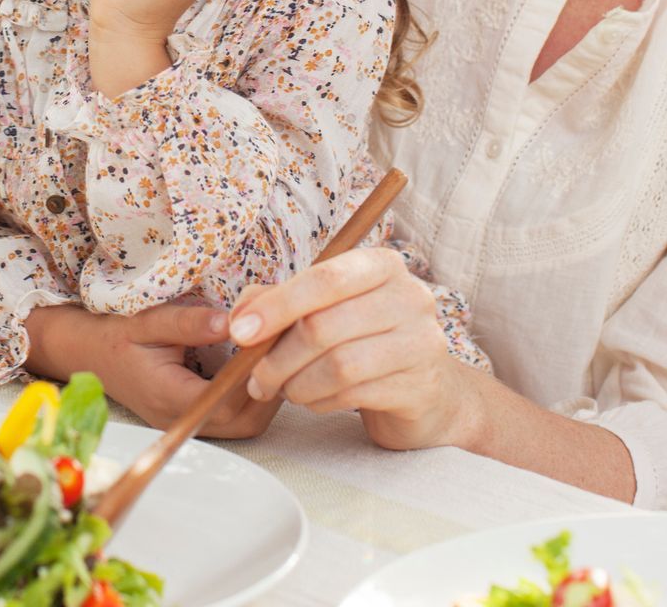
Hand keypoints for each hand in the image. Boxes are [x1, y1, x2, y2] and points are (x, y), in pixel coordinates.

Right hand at [25, 303, 281, 438]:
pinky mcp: (190, 416)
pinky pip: (231, 418)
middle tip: (282, 351)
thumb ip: (188, 323)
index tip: (272, 344)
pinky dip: (250, 396)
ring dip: (263, 395)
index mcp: (169, 395)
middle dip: (270, 390)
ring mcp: (185, 421)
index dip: (257, 378)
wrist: (85, 352)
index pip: (227, 403)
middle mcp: (179, 417)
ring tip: (272, 356)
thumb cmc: (114, 334)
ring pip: (242, 425)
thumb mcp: (148, 320)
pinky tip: (253, 365)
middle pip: (244, 423)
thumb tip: (231, 323)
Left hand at [228, 248, 482, 450]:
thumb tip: (240, 316)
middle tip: (257, 379)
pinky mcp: (421, 386)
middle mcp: (410, 297)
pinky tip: (315, 400)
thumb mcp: (322, 310)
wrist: (427, 390)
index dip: (276, 305)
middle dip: (277, 358)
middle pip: (324, 326)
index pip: (324, 278)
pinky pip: (354, 395)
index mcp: (382, 265)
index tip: (240, 332)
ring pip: (338, 365)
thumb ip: (279, 302)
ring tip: (285, 390)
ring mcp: (421, 342)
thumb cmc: (364, 340)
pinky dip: (321, 401)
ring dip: (297, 384)